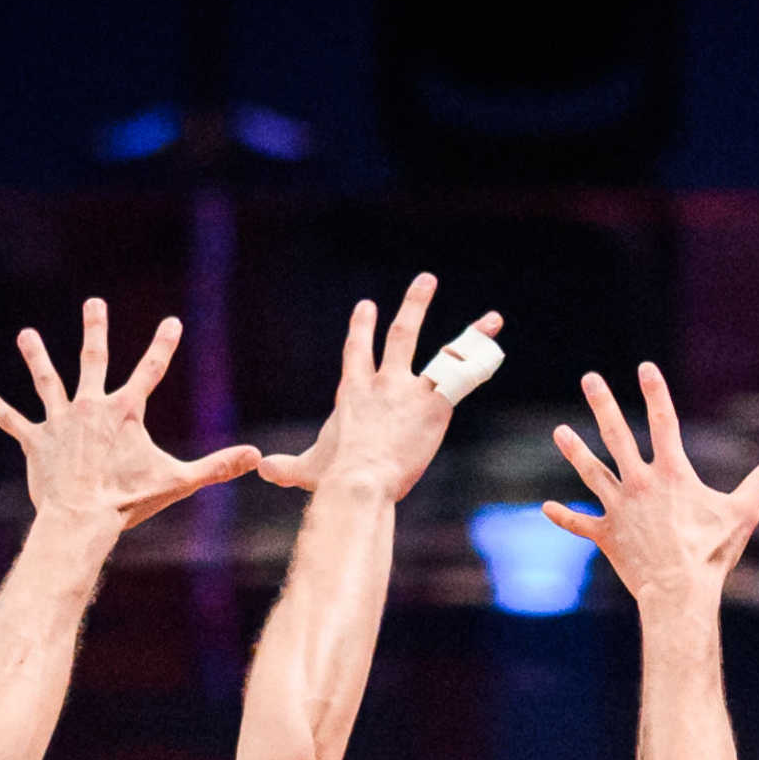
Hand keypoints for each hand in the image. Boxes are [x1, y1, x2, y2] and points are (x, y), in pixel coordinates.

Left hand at [0, 300, 260, 530]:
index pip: (150, 371)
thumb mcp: (178, 482)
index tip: (173, 322)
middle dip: (95, 328)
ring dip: (36, 357)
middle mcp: (89, 407)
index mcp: (124, 412)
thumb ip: (216, 466)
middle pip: (93, 359)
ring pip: (46, 381)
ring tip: (26, 335)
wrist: (81, 518)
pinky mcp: (36, 441)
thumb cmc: (129, 501)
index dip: (164, 345)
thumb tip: (256, 457)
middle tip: (94, 303)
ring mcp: (60, 421)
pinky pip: (13, 420)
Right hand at [260, 274, 496, 503]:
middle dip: (415, 305)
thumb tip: (261, 469)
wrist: (359, 480)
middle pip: (401, 334)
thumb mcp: (304, 469)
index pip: (357, 352)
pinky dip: (481, 364)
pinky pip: (464, 379)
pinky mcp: (436, 405)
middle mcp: (384, 382)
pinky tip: (497, 349)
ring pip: (446, 353)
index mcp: (355, 391)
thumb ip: (285, 467)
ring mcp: (412, 390)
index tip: (366, 307)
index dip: (361, 328)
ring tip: (492, 319)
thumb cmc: (331, 478)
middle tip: (427, 280)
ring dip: (470, 334)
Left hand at [542, 365, 758, 618]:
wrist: (679, 591)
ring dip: (575, 451)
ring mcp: (619, 508)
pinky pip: (581, 524)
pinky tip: (546, 508)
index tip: (645, 367)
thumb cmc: (712, 552)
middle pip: (616, 435)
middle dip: (602, 404)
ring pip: (592, 473)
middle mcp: (640, 483)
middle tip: (591, 379)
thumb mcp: (743, 514)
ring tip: (560, 432)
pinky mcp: (606, 535)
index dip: (656, 392)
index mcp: (672, 473)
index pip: (663, 421)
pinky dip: (564, 517)